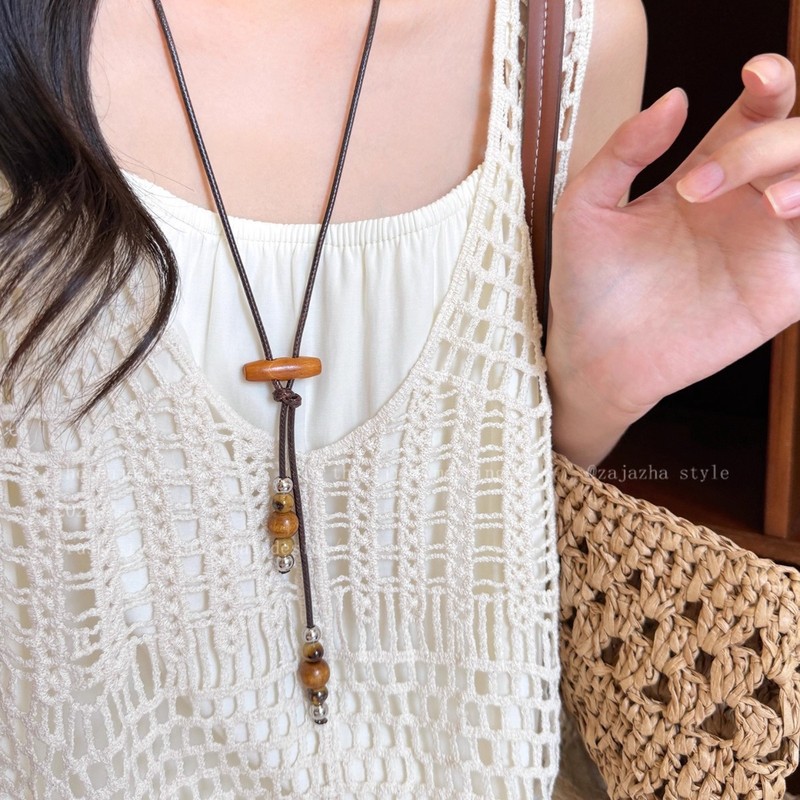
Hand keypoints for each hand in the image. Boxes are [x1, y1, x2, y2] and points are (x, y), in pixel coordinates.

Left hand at [547, 54, 799, 461]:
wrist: (592, 359)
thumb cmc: (585, 285)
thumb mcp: (585, 208)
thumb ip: (624, 151)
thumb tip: (676, 96)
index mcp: (703, 175)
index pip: (758, 114)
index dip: (772, 83)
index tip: (755, 76)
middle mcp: (743, 204)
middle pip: (797, 142)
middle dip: (769, 144)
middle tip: (699, 186)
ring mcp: (767, 247)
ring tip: (771, 206)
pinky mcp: (783, 292)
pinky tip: (788, 221)